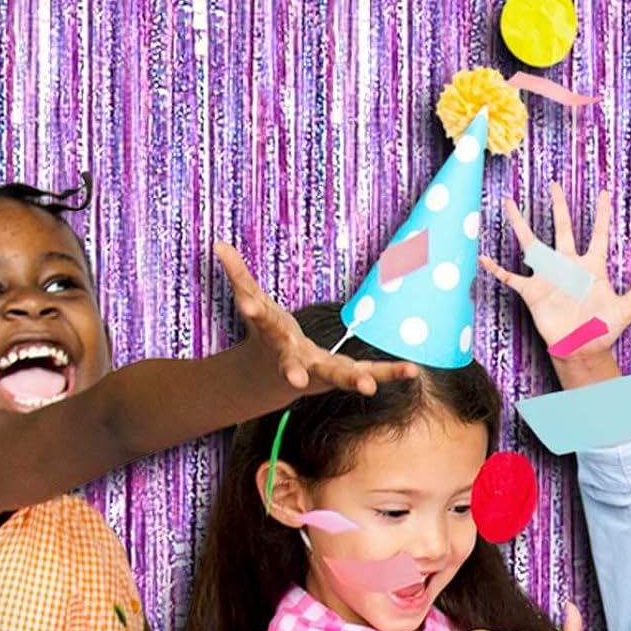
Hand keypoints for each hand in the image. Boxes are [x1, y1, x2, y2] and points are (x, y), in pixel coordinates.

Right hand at [215, 243, 419, 397]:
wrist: (272, 378)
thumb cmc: (267, 335)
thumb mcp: (252, 302)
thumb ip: (238, 275)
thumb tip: (218, 243)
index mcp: (276, 340)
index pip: (264, 323)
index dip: (256, 311)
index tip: (248, 305)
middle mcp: (297, 361)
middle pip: (296, 367)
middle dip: (294, 373)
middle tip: (296, 380)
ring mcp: (323, 371)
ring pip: (339, 376)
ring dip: (355, 379)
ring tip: (369, 388)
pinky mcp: (346, 373)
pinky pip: (371, 372)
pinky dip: (390, 373)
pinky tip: (413, 371)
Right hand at [481, 184, 630, 359]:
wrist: (582, 349)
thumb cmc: (604, 329)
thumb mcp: (626, 308)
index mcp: (592, 266)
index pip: (598, 234)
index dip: (602, 214)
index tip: (604, 192)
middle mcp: (569, 265)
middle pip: (563, 228)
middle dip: (559, 206)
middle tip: (554, 185)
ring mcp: (549, 276)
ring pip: (532, 244)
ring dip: (521, 225)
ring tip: (510, 205)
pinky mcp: (534, 292)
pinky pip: (511, 277)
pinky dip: (497, 269)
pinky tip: (483, 258)